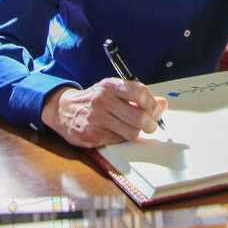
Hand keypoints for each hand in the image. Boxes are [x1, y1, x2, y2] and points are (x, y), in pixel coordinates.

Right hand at [39, 79, 168, 147]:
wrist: (64, 109)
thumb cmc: (95, 99)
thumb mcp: (114, 90)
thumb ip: (139, 96)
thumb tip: (163, 103)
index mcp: (110, 86)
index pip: (139, 92)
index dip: (153, 104)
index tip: (156, 110)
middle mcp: (103, 101)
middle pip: (139, 117)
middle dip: (150, 124)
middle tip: (151, 125)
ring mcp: (97, 119)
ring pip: (131, 133)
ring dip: (138, 134)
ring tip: (136, 130)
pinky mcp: (92, 136)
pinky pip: (118, 141)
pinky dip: (123, 139)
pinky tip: (119, 133)